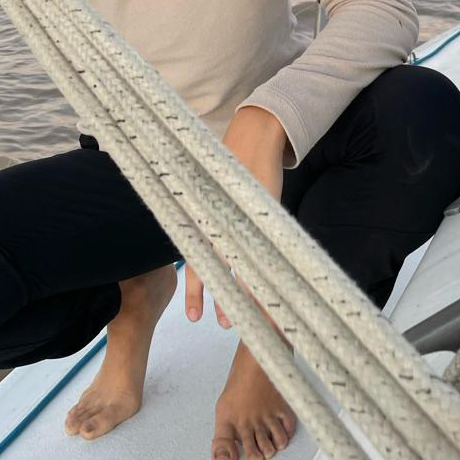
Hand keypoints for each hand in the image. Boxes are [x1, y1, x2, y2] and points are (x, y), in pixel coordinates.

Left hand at [185, 107, 287, 327]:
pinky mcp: (258, 212)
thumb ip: (217, 219)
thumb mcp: (220, 195)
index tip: (193, 316)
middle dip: (214, 296)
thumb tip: (218, 245)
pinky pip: (260, 248)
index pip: (198, 257)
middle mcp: (216, 218)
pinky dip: (264, 270)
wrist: (254, 136)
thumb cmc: (235, 168)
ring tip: (235, 318)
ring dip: (239, 291)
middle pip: (214, 265)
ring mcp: (237, 216)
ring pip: (235, 262)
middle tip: (216, 324)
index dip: (196, 288)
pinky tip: (267, 288)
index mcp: (204, 215)